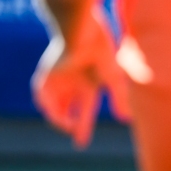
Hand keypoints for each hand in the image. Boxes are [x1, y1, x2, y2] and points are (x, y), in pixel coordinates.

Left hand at [32, 8, 130, 148]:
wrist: (79, 28)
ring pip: (55, 105)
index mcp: (89, 80)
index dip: (84, 125)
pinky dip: (50, 109)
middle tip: (79, 140)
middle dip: (73, 124)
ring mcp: (58, 79)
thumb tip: (126, 119)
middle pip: (71, 109)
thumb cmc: (99, 48)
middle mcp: (72, 81)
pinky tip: (58, 115)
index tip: (82, 142)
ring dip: (60, 118)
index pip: (86, 108)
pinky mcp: (46, 75)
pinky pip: (43, 98)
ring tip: (68, 126)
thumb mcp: (113, 76)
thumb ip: (119, 97)